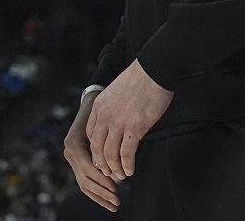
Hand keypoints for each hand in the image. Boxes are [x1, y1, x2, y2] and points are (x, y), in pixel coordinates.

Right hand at [63, 90, 120, 212]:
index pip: (87, 167)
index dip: (102, 179)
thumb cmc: (101, 109)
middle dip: (102, 191)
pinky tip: (108, 201)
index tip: (116, 186)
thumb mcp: (102, 121)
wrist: (92, 101)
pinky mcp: (78, 163)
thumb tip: (117, 160)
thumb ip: (105, 142)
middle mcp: (70, 153)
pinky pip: (85, 182)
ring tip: (115, 204)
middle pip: (85, 179)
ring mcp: (72, 159)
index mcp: (73, 144)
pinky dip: (97, 193)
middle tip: (117, 200)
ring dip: (100, 196)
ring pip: (85, 184)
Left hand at [86, 59, 173, 180]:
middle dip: (103, 164)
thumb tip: (117, 119)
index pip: (90, 135)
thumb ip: (112, 106)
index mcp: (99, 107)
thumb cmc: (141, 78)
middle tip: (111, 172)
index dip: (96, 150)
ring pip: (110, 155)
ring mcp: (118, 123)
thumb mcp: (116, 91)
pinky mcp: (134, 128)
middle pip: (97, 149)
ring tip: (121, 175)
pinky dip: (127, 165)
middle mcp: (104, 117)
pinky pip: (126, 154)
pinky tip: (130, 170)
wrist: (154, 69)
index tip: (103, 158)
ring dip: (115, 168)